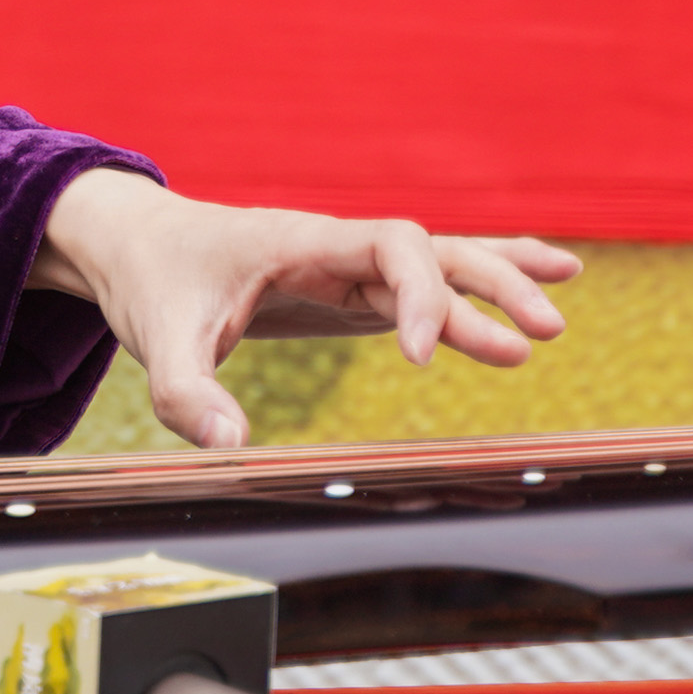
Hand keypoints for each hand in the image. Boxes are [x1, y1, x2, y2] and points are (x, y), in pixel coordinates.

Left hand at [29, 167, 577, 453]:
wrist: (136, 243)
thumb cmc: (152, 281)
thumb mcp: (158, 337)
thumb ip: (187, 394)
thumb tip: (228, 450)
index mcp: (299, 243)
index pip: (387, 248)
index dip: (416, 297)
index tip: (420, 355)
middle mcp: (335, 247)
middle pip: (433, 252)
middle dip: (489, 286)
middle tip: (538, 334)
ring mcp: (348, 266)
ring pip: (441, 263)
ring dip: (500, 283)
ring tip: (557, 318)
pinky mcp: (351, 290)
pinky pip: (427, 280)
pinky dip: (484, 278)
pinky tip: (548, 277)